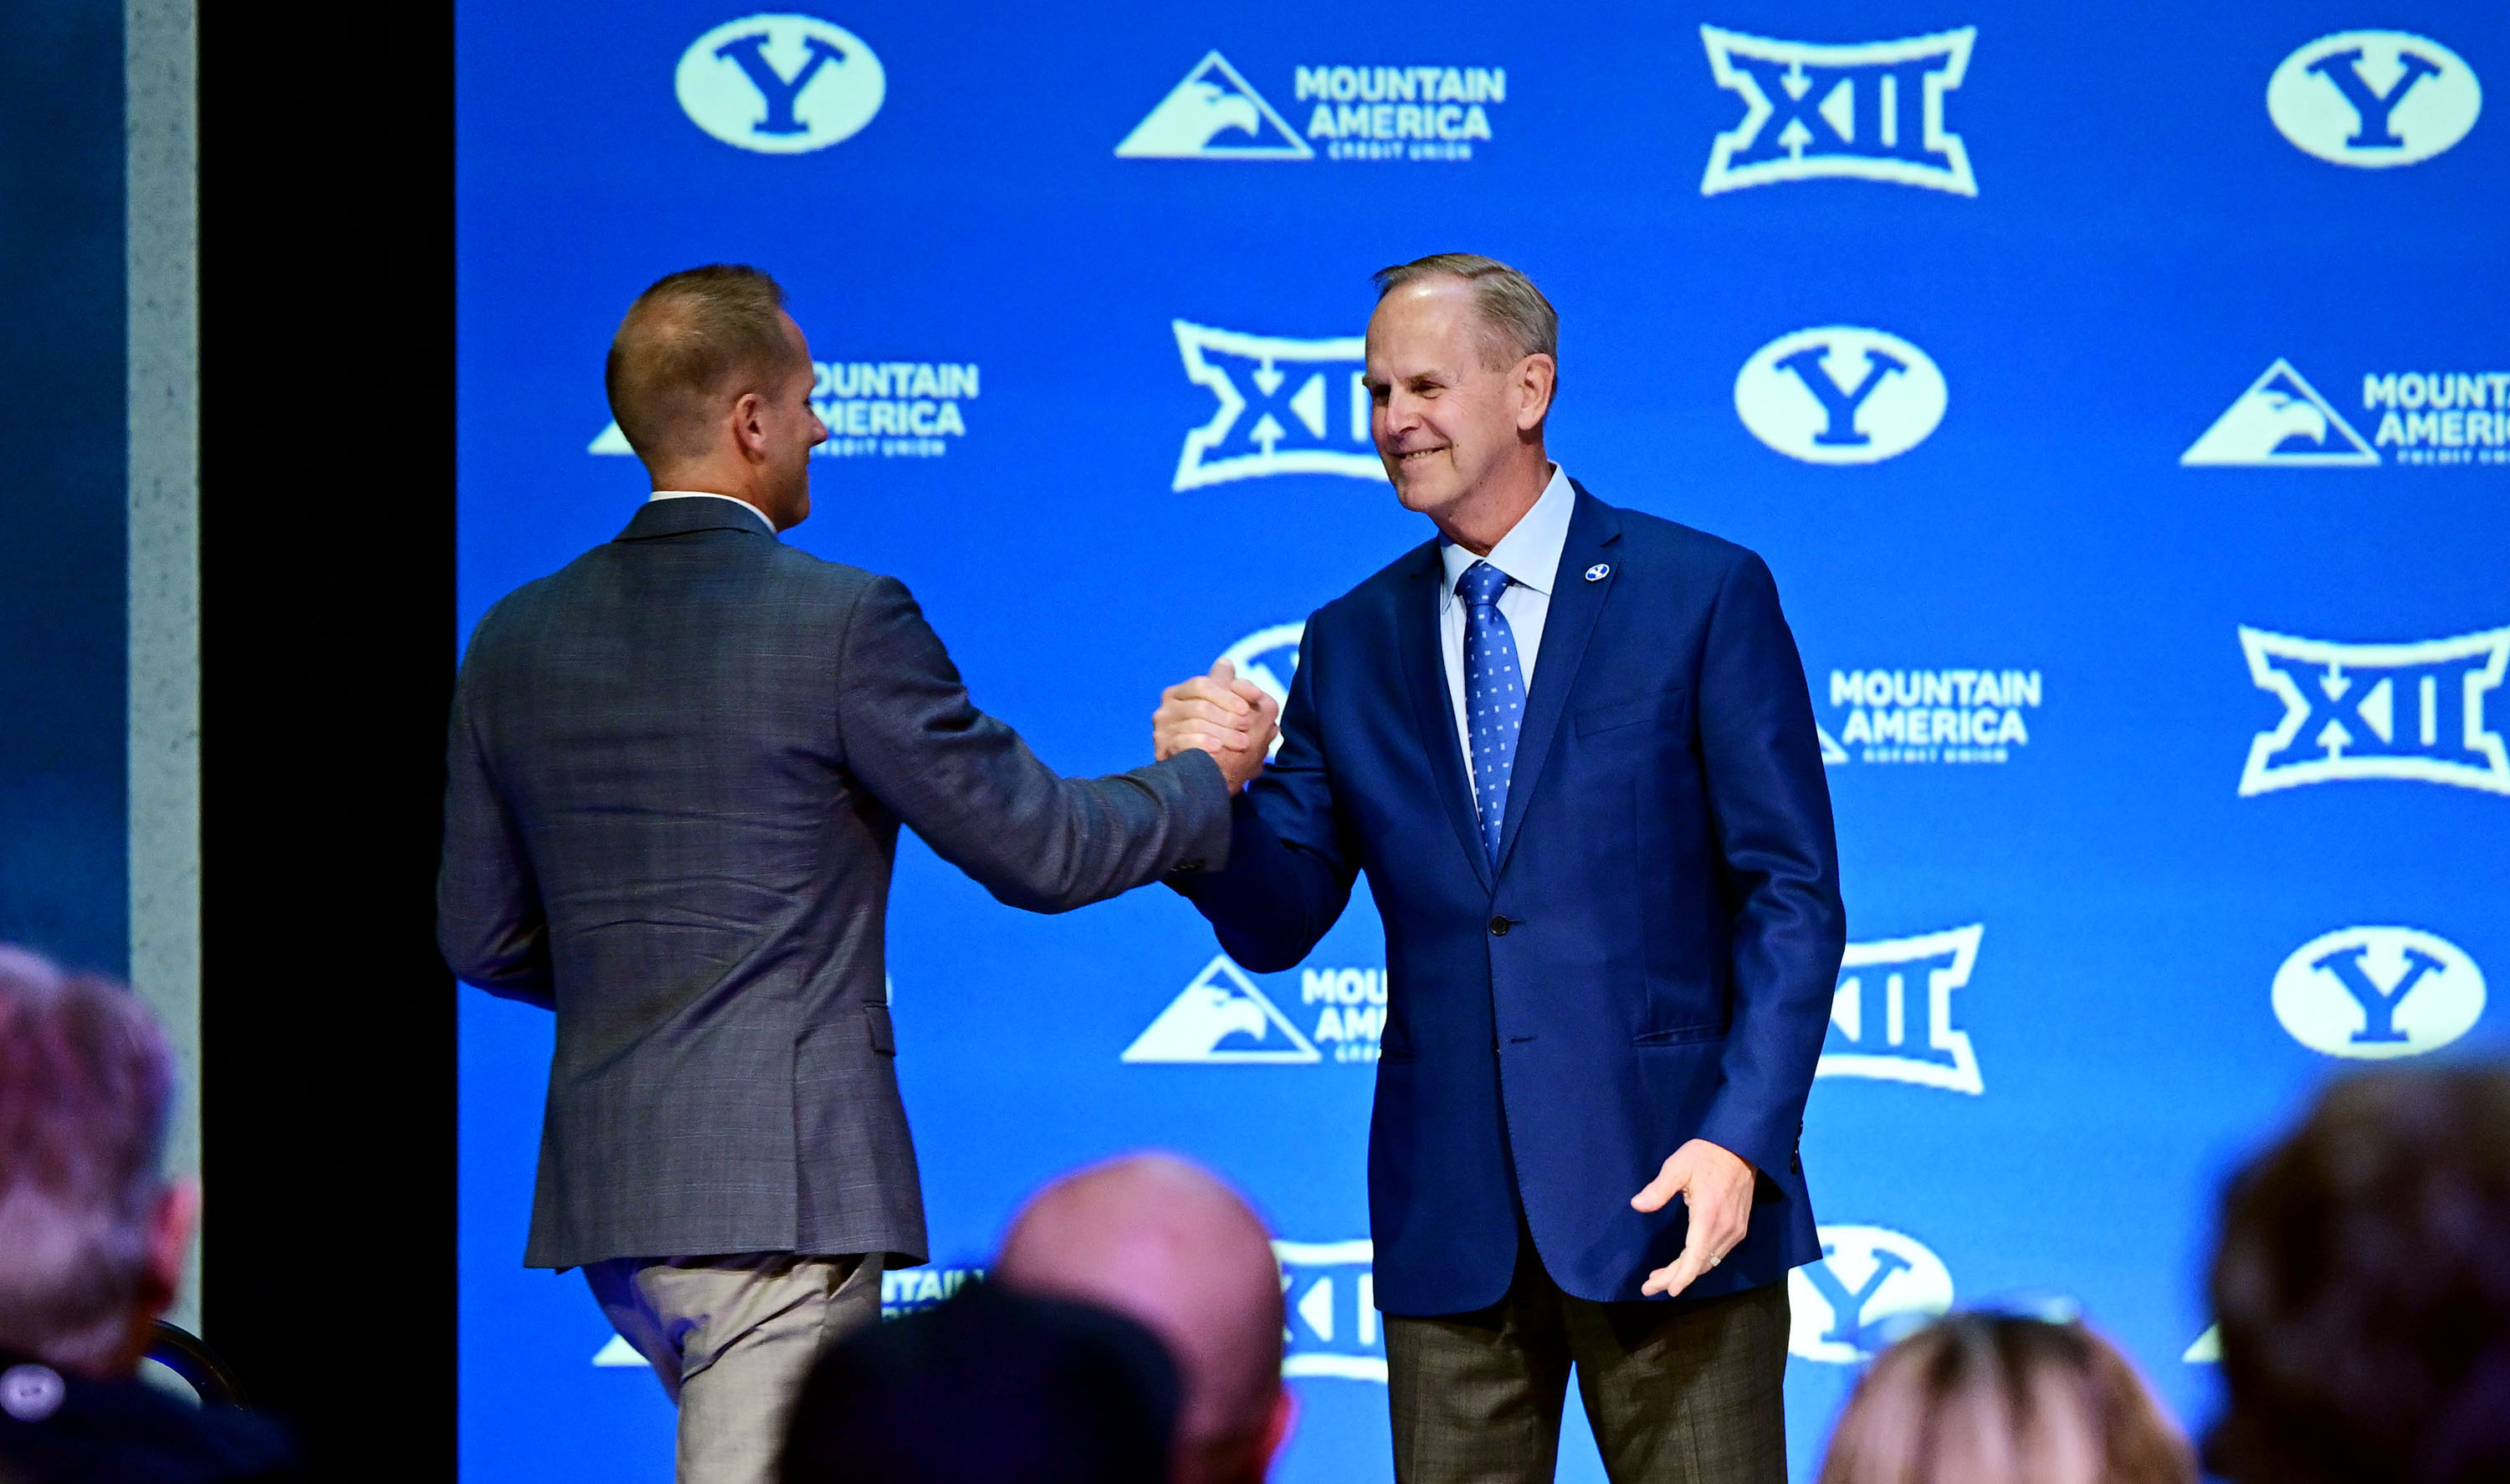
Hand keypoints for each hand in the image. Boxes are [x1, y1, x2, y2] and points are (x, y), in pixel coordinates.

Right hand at [1154, 659, 1279, 790]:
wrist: (1206, 781)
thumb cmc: (1223, 744)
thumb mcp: (1231, 715)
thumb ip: (1229, 689)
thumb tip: (1226, 663)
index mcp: (1181, 693)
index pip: (1204, 684)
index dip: (1231, 691)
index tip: (1257, 698)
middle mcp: (1167, 708)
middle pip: (1201, 703)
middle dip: (1229, 714)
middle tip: (1248, 724)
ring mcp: (1162, 728)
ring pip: (1195, 721)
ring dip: (1224, 732)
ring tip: (1243, 743)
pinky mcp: (1162, 748)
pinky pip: (1183, 740)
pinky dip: (1203, 742)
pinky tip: (1219, 749)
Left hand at [1631, 1138, 1754, 1298]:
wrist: (1741, 1148)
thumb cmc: (1706, 1155)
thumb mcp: (1678, 1166)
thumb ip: (1659, 1188)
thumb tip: (1638, 1205)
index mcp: (1708, 1216)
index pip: (1695, 1257)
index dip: (1681, 1276)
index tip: (1667, 1291)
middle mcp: (1725, 1229)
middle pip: (1699, 1264)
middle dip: (1675, 1278)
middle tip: (1649, 1287)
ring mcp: (1735, 1230)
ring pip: (1709, 1261)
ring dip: (1686, 1272)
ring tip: (1660, 1278)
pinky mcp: (1739, 1228)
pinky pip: (1717, 1253)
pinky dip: (1700, 1262)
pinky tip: (1685, 1262)